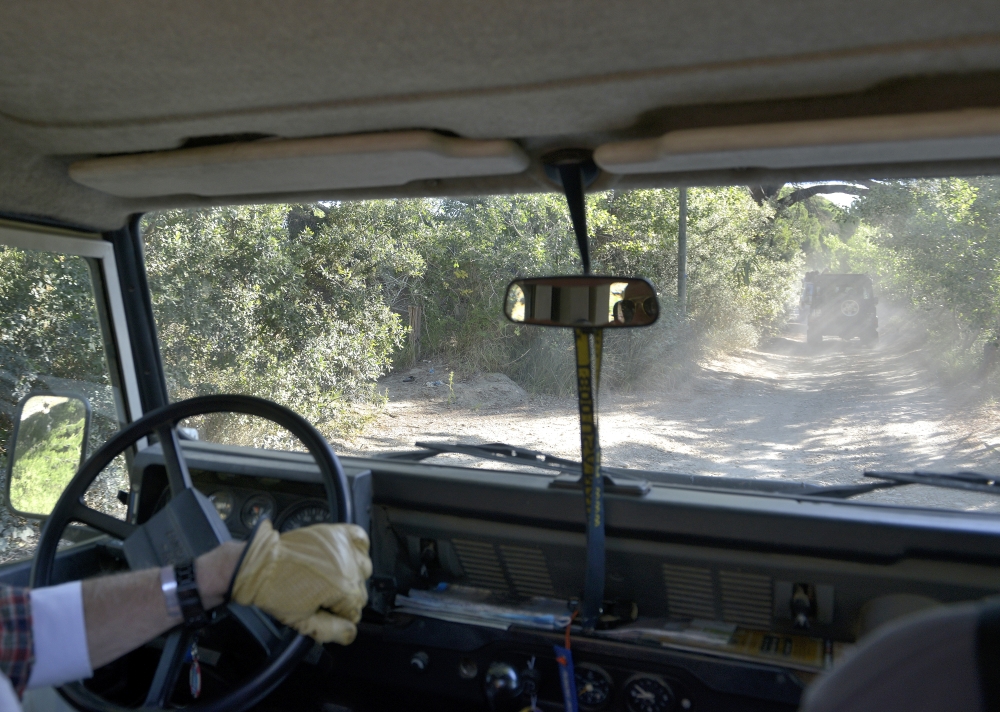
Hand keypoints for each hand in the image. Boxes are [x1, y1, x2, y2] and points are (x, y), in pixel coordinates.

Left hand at [229, 519, 371, 643]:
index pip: (356, 611)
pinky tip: (344, 557)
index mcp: (342, 589)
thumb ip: (331, 631)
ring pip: (363, 568)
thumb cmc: (275, 590)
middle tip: (323, 598)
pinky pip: (360, 538)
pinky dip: (357, 547)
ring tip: (331, 579)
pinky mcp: (335, 533)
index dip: (341, 616)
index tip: (328, 614)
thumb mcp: (303, 621)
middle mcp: (348, 566)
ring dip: (352, 575)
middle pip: (360, 590)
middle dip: (344, 597)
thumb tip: (350, 633)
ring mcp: (342, 548)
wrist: (259, 565)